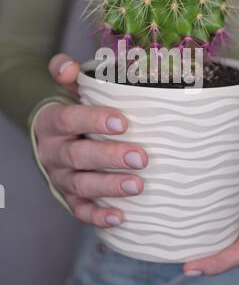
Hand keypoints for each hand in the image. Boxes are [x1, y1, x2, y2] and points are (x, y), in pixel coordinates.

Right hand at [34, 54, 147, 227]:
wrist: (52, 138)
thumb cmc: (71, 111)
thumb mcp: (67, 89)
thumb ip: (65, 72)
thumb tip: (68, 66)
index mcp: (53, 123)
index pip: (70, 120)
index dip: (94, 121)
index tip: (123, 123)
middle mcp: (54, 152)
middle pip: (79, 156)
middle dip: (110, 158)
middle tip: (141, 157)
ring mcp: (61, 177)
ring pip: (81, 185)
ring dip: (109, 187)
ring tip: (138, 186)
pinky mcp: (68, 197)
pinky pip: (80, 210)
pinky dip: (98, 216)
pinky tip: (120, 217)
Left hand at [183, 106, 238, 275]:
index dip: (221, 261)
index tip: (192, 267)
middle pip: (225, 242)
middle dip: (199, 252)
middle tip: (167, 251)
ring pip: (217, 226)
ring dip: (195, 231)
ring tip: (164, 230)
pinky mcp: (231, 193)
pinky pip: (214, 206)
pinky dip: (197, 207)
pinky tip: (176, 202)